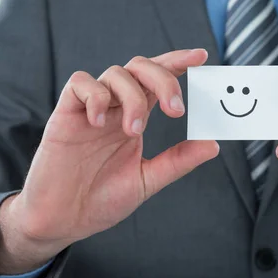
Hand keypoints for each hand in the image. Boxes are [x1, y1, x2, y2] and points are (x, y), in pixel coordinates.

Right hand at [0, 49, 218, 274]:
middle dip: (163, 79)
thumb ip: (178, 161)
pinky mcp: (65, 114)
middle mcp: (115, 108)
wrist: (64, 220)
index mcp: (135, 118)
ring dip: (132, 97)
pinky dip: (95, 96)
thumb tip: (213, 144)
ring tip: (134, 131)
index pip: (157, 80)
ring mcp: (90, 109)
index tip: (201, 57)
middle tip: (176, 110)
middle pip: (140, 67)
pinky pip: (79, 84)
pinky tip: (100, 124)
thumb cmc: (102, 200)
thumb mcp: (147, 180)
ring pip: (115, 73)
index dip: (178, 63)